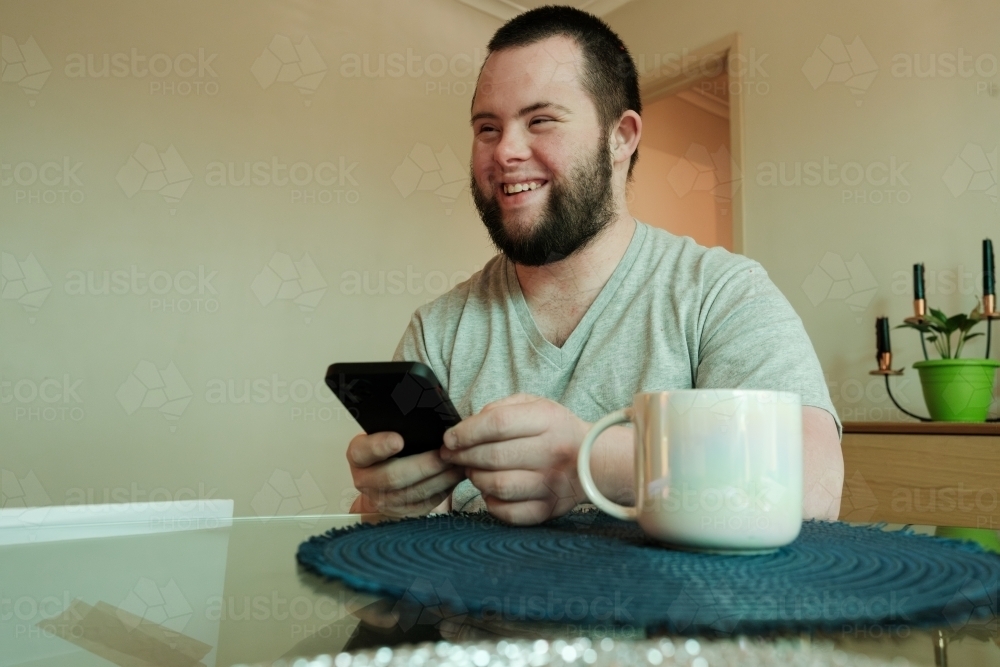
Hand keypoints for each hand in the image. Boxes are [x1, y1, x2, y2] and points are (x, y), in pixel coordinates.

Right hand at [347, 432, 464, 516]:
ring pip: (414, 492)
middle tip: (444, 453)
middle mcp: (366, 481)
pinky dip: (444, 488)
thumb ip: (398, 428)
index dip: (379, 446)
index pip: (363, 451)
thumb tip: (423, 415)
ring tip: (457, 462)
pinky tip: (455, 475)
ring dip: (439, 477)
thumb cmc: (388, 451)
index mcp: (359, 457)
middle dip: (423, 465)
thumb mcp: (385, 435)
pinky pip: (426, 502)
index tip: (398, 440)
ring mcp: (384, 500)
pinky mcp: (403, 512)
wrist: (385, 482)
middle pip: (393, 476)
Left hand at [439, 394, 590, 524]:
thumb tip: (466, 428)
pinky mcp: (548, 509)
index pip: (496, 424)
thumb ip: (500, 409)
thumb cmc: (556, 430)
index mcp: (547, 420)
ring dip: (475, 478)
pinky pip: (508, 512)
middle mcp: (552, 452)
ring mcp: (551, 484)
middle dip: (463, 456)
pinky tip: (490, 492)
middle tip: (453, 455)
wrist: (595, 460)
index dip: (465, 432)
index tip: (449, 438)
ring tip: (473, 471)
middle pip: (492, 455)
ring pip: (497, 485)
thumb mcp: (534, 405)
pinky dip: (490, 503)